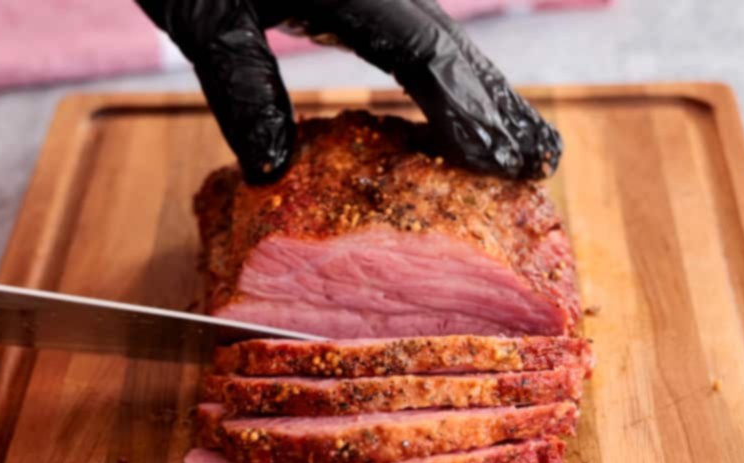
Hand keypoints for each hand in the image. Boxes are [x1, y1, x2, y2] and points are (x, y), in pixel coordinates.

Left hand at [136, 0, 561, 183]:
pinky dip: (450, 73)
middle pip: (455, 46)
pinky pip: (419, 33)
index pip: (427, 57)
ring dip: (486, 91)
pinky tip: (459, 101)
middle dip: (499, 107)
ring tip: (524, 137)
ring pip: (445, 38)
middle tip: (542, 161)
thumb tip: (272, 166)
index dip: (468, 114)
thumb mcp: (202, 9)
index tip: (501, 163)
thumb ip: (241, 82)